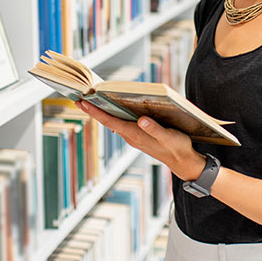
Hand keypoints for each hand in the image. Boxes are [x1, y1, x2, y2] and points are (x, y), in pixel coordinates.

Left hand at [74, 100, 206, 180]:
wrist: (183, 161)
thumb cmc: (177, 148)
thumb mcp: (169, 137)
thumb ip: (155, 129)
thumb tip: (142, 119)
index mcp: (135, 134)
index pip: (110, 121)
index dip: (96, 112)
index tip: (82, 103)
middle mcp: (131, 136)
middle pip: (108, 121)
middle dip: (93, 110)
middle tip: (78, 98)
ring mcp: (134, 136)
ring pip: (114, 122)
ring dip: (102, 112)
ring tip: (91, 100)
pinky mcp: (140, 135)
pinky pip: (121, 123)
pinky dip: (114, 115)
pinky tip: (113, 108)